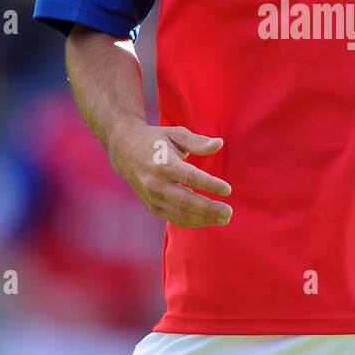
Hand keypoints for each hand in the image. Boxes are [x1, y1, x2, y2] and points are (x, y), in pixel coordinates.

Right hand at [109, 122, 232, 227]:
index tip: (228, 190)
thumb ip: (197, 141)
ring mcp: (152, 197)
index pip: (190, 177)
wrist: (125, 150)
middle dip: (209, 209)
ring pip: (180, 214)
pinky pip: (174, 218)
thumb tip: (219, 144)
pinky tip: (208, 219)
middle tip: (229, 212)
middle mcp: (155, 183)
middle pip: (185, 201)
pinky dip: (192, 221)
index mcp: (163, 163)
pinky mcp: (151, 206)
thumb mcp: (175, 133)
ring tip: (224, 218)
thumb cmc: (156, 140)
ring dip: (204, 219)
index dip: (210, 185)